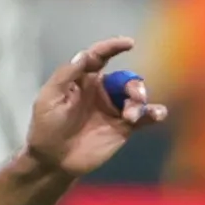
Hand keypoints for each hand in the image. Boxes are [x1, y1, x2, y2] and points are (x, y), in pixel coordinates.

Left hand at [23, 36, 166, 179]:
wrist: (53, 161)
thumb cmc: (46, 127)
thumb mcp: (49, 99)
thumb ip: (66, 75)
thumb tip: (85, 54)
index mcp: (83, 81)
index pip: (99, 58)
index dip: (113, 47)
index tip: (129, 43)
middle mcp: (101, 92)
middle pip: (125, 78)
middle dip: (134, 84)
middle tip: (134, 98)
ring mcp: (113, 109)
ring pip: (136, 95)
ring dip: (139, 100)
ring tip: (132, 117)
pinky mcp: (123, 128)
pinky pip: (144, 116)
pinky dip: (154, 113)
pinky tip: (157, 114)